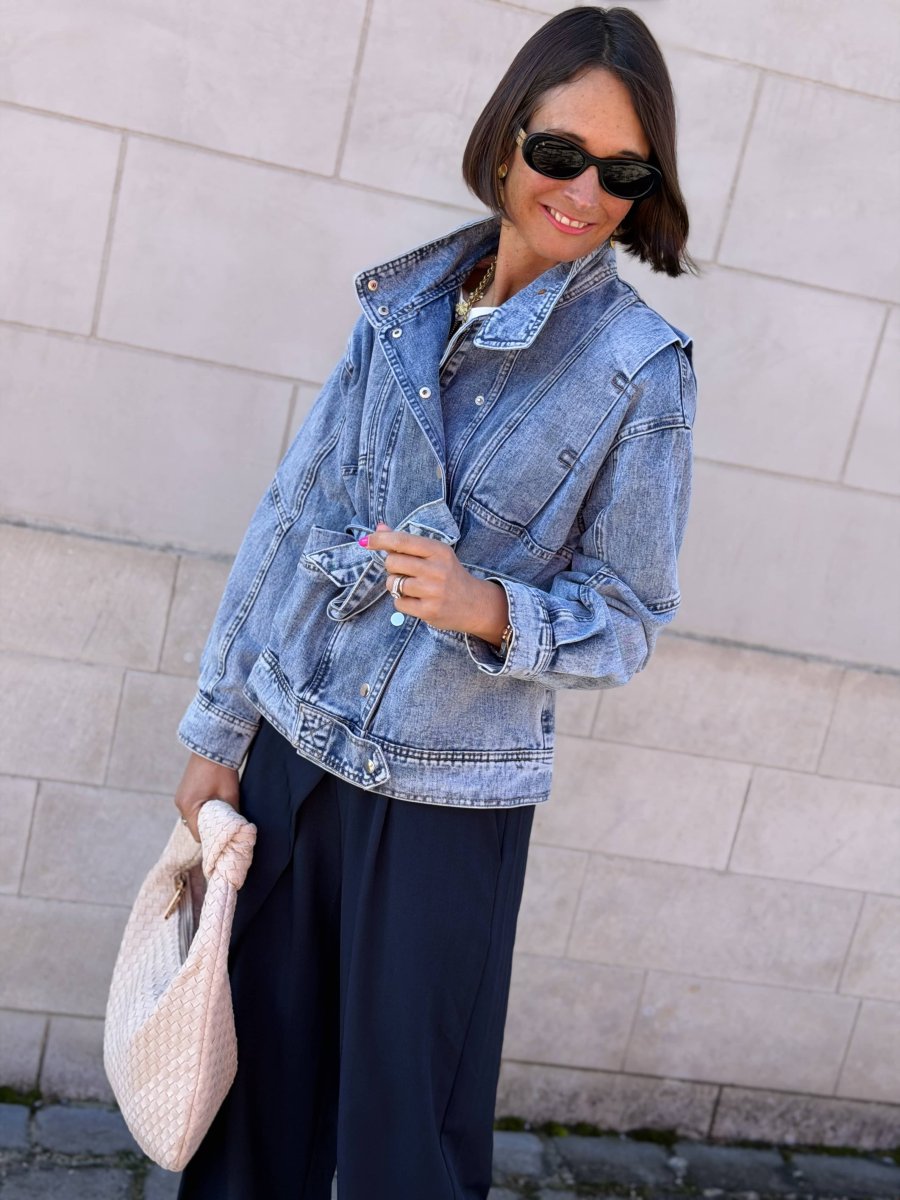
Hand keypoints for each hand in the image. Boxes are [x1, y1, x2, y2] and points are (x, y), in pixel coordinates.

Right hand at [174, 753, 240, 842]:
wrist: (213, 745)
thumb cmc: (221, 770)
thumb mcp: (230, 795)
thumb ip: (232, 814)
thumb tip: (239, 828)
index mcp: (188, 806)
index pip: (198, 835)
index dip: (213, 838)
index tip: (226, 838)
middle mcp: (180, 803)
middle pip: (195, 827)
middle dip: (210, 828)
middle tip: (226, 828)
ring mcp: (181, 796)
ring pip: (195, 817)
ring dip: (207, 818)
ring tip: (222, 815)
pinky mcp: (185, 791)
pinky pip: (194, 808)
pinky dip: (203, 809)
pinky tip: (216, 804)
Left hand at [364, 522, 508, 643]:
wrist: (475, 604)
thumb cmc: (449, 575)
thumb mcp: (434, 554)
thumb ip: (406, 542)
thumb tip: (379, 527)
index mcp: (439, 550)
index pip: (402, 541)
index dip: (380, 539)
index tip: (365, 540)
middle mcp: (437, 569)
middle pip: (392, 562)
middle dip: (391, 566)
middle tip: (404, 571)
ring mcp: (433, 591)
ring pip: (393, 583)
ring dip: (395, 585)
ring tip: (412, 586)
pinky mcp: (429, 611)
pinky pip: (398, 603)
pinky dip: (402, 601)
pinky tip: (416, 600)